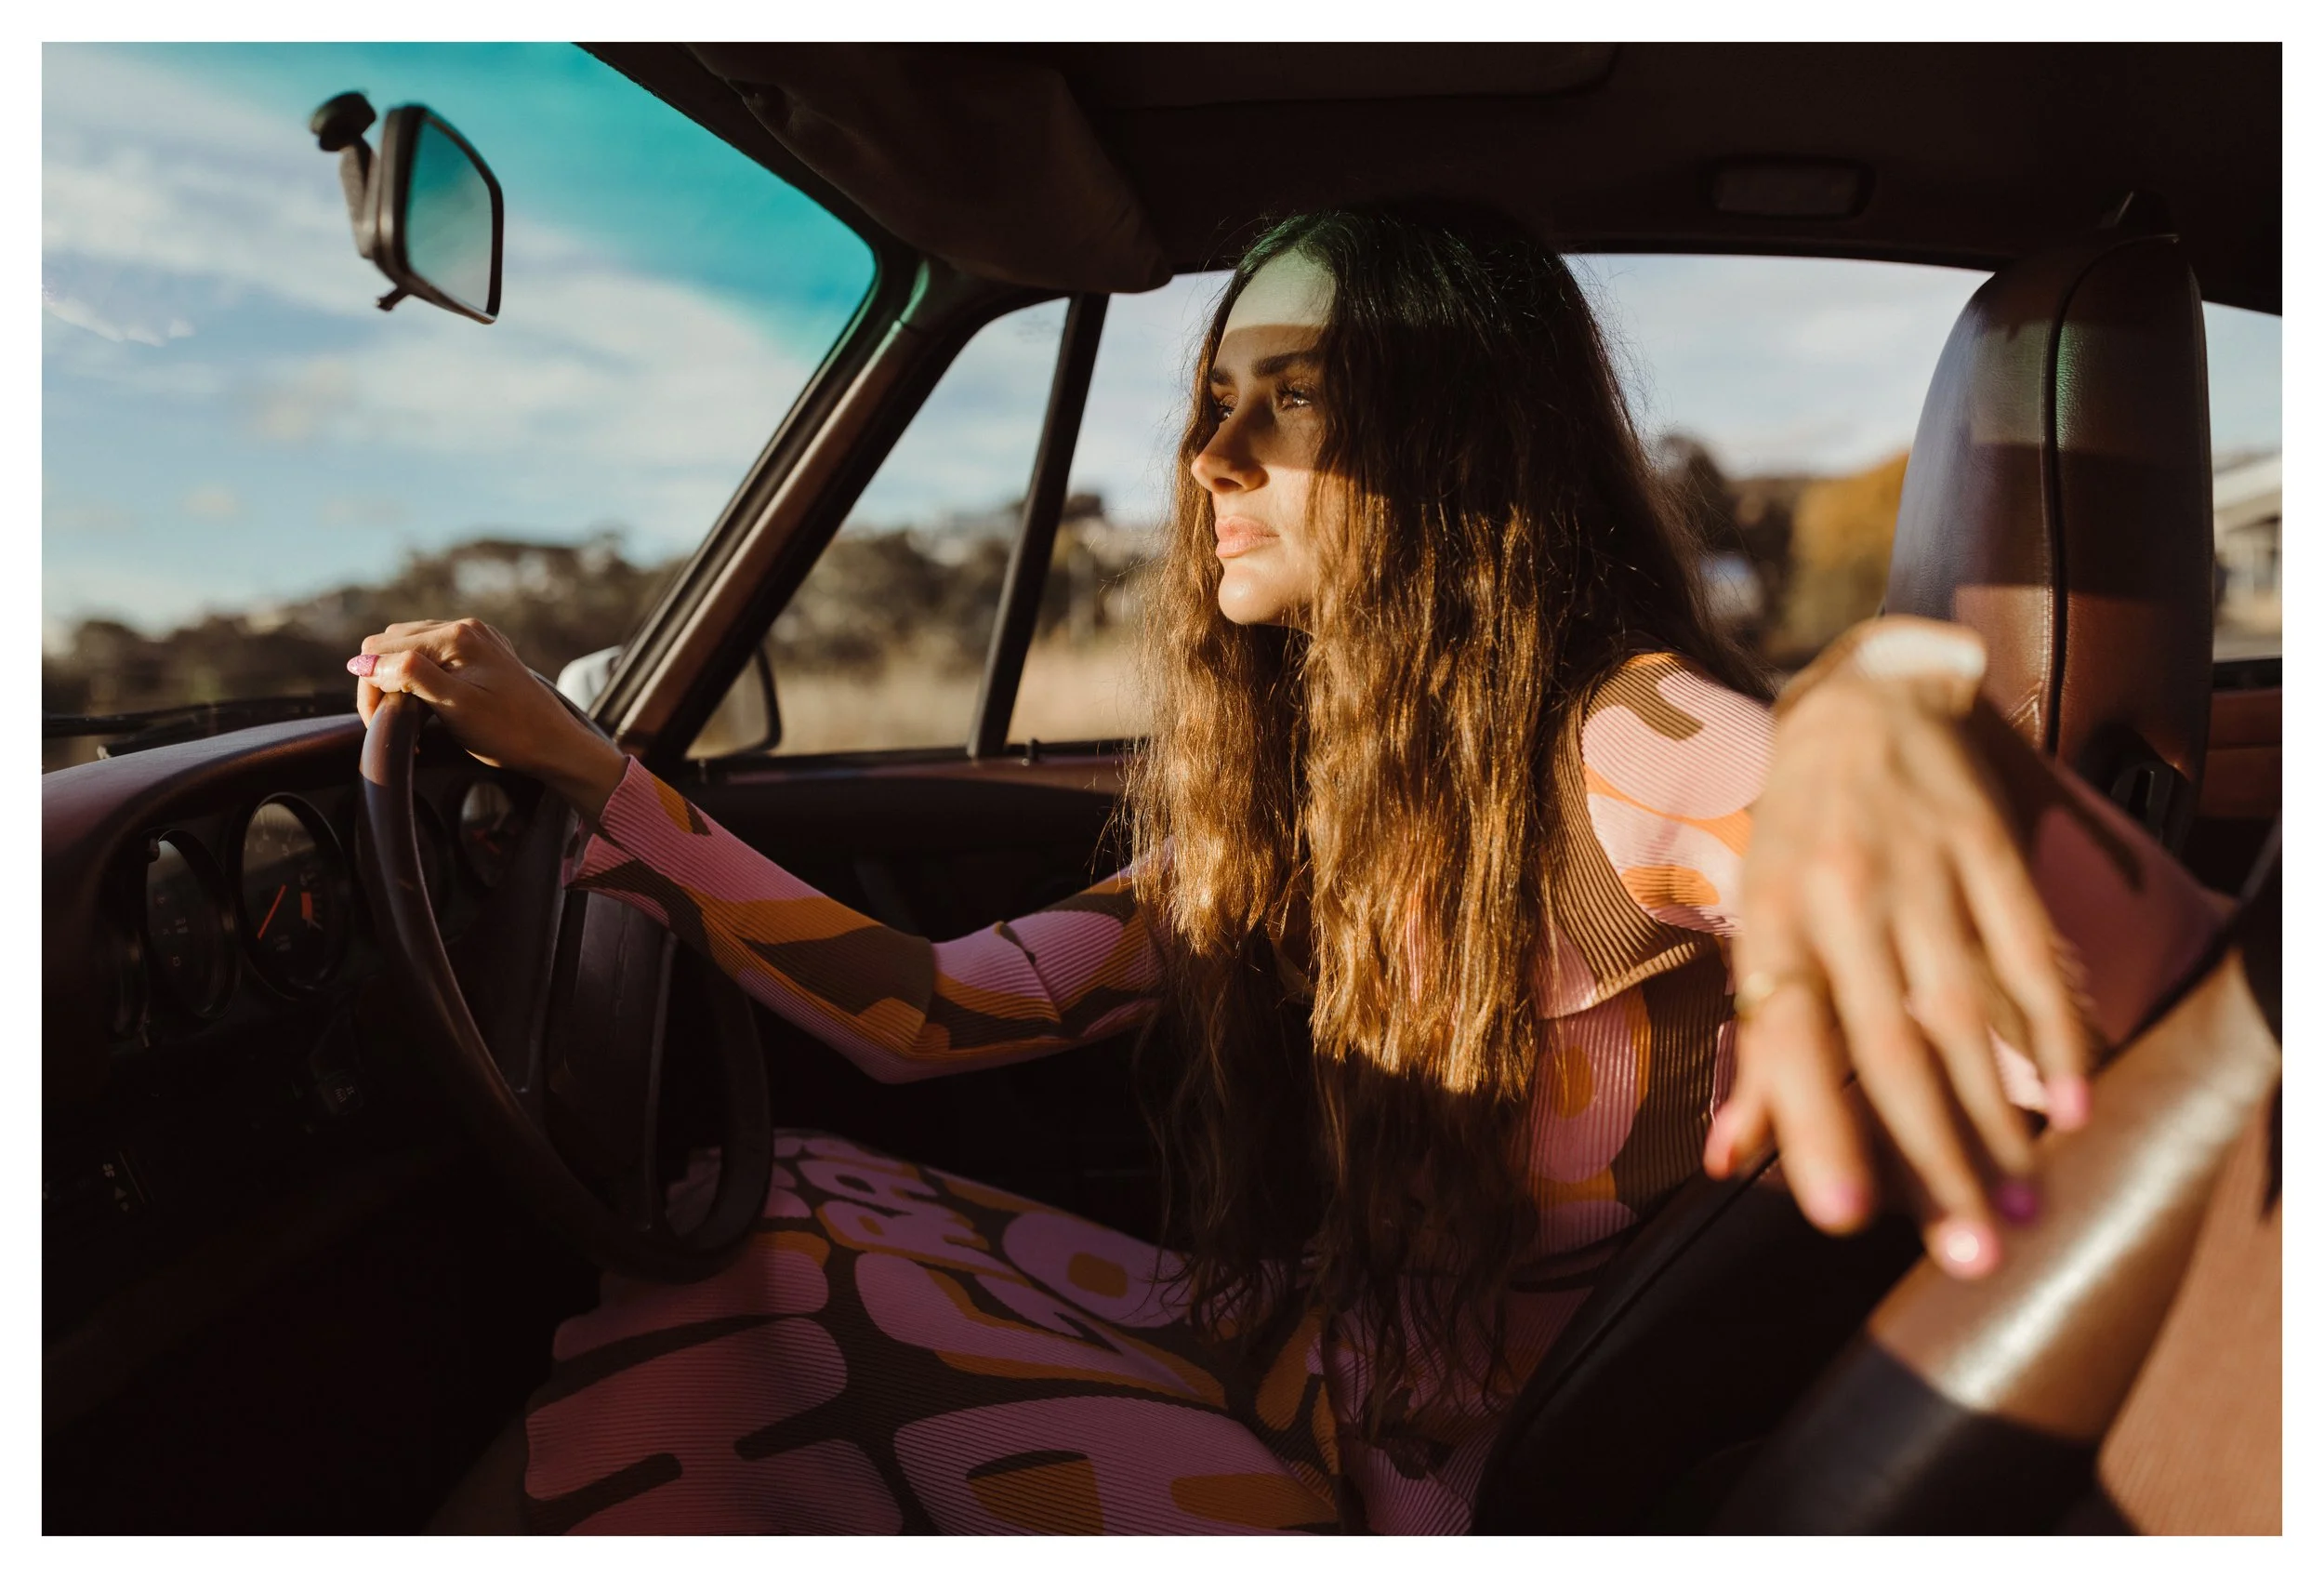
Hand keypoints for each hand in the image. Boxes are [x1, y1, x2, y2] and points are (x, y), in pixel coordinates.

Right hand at [349, 618, 626, 819]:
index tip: (380, 724)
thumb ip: (410, 675)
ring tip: (411, 716)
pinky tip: (429, 703)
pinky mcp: (482, 654)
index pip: (379, 649)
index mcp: (456, 635)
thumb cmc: (508, 732)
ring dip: (399, 678)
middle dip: (382, 680)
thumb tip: (363, 661)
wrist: (557, 745)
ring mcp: (475, 639)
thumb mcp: (454, 706)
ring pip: (410, 647)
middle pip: (391, 643)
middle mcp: (465, 627)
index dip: (371, 687)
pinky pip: (435, 655)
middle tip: (394, 722)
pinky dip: (422, 676)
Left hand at [1704, 619, 2092, 1278]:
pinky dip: (2055, 1027)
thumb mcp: (1757, 925)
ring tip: (2025, 1202)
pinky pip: (2028, 950)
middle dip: (1932, 1157)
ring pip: (1966, 1013)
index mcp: (1772, 924)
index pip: (1789, 1041)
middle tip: (1971, 1253)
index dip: (1811, 1126)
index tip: (1842, 1219)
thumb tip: (1726, 1162)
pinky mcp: (1987, 850)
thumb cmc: (1795, 836)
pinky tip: (2074, 1099)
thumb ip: (1756, 1050)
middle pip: (1890, 1047)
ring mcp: (1921, 873)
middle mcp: (1842, 900)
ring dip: (2001, 1114)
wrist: (1860, 698)